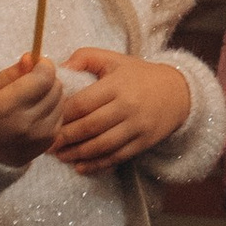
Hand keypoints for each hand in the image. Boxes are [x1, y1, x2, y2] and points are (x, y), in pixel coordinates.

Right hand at [0, 56, 60, 167]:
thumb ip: (13, 72)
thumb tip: (32, 57)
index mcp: (7, 106)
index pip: (44, 77)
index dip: (44, 66)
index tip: (37, 65)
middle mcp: (26, 122)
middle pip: (56, 87)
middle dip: (48, 79)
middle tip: (33, 82)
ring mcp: (40, 134)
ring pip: (62, 100)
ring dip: (51, 94)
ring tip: (34, 99)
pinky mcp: (49, 142)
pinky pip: (61, 115)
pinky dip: (53, 109)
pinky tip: (37, 113)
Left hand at [49, 52, 194, 173]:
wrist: (178, 92)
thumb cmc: (138, 75)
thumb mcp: (114, 59)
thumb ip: (85, 58)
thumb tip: (58, 69)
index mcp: (117, 85)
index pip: (83, 103)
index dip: (61, 115)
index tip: (46, 120)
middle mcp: (127, 107)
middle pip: (89, 127)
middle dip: (65, 138)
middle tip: (46, 144)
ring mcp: (137, 127)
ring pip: (101, 145)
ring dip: (77, 153)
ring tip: (60, 155)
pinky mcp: (143, 143)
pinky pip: (116, 157)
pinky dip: (97, 164)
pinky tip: (80, 167)